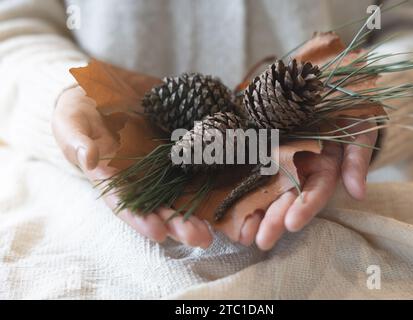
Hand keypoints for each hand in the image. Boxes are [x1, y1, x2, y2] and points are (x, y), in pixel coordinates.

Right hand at [52, 86, 212, 247]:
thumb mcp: (71, 122)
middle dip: (179, 223)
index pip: (125, 202)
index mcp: (112, 177)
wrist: (105, 87)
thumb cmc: (82, 110)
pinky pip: (195, 161)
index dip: (140, 219)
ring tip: (215, 228)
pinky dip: (211, 176)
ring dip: (198, 211)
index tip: (158, 233)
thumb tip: (90, 159)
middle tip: (201, 238)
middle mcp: (139, 176)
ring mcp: (161, 162)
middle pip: (159, 205)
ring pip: (180, 191)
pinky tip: (229, 188)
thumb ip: (77, 141)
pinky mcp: (178, 145)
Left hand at [238, 123, 377, 249]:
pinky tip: (226, 206)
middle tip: (260, 241)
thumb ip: (357, 159)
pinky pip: (247, 164)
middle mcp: (298, 167)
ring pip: (265, 187)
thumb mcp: (360, 131)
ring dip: (254, 211)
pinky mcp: (260, 146)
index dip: (305, 207)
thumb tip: (357, 194)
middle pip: (286, 196)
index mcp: (322, 166)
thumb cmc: (347, 110)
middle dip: (274, 220)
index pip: (314, 191)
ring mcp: (278, 158)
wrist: (326, 92)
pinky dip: (237, 183)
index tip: (291, 224)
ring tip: (241, 234)